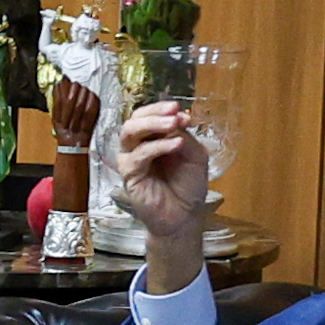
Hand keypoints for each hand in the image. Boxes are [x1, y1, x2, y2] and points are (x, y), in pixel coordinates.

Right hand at [115, 102, 216, 283]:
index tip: (181, 109)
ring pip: (130, 132)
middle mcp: (137, 146)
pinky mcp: (129, 175)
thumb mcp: (194, 155)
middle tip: (174, 112)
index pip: (148, 115)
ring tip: (173, 124)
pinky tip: (175, 144)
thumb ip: (184, 136)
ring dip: (152, 124)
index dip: (162, 109)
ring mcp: (131, 160)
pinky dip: (157, 146)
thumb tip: (176, 120)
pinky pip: (138, 156)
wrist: (184, 215)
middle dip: (154, 113)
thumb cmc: (187, 185)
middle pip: (134, 119)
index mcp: (152, 138)